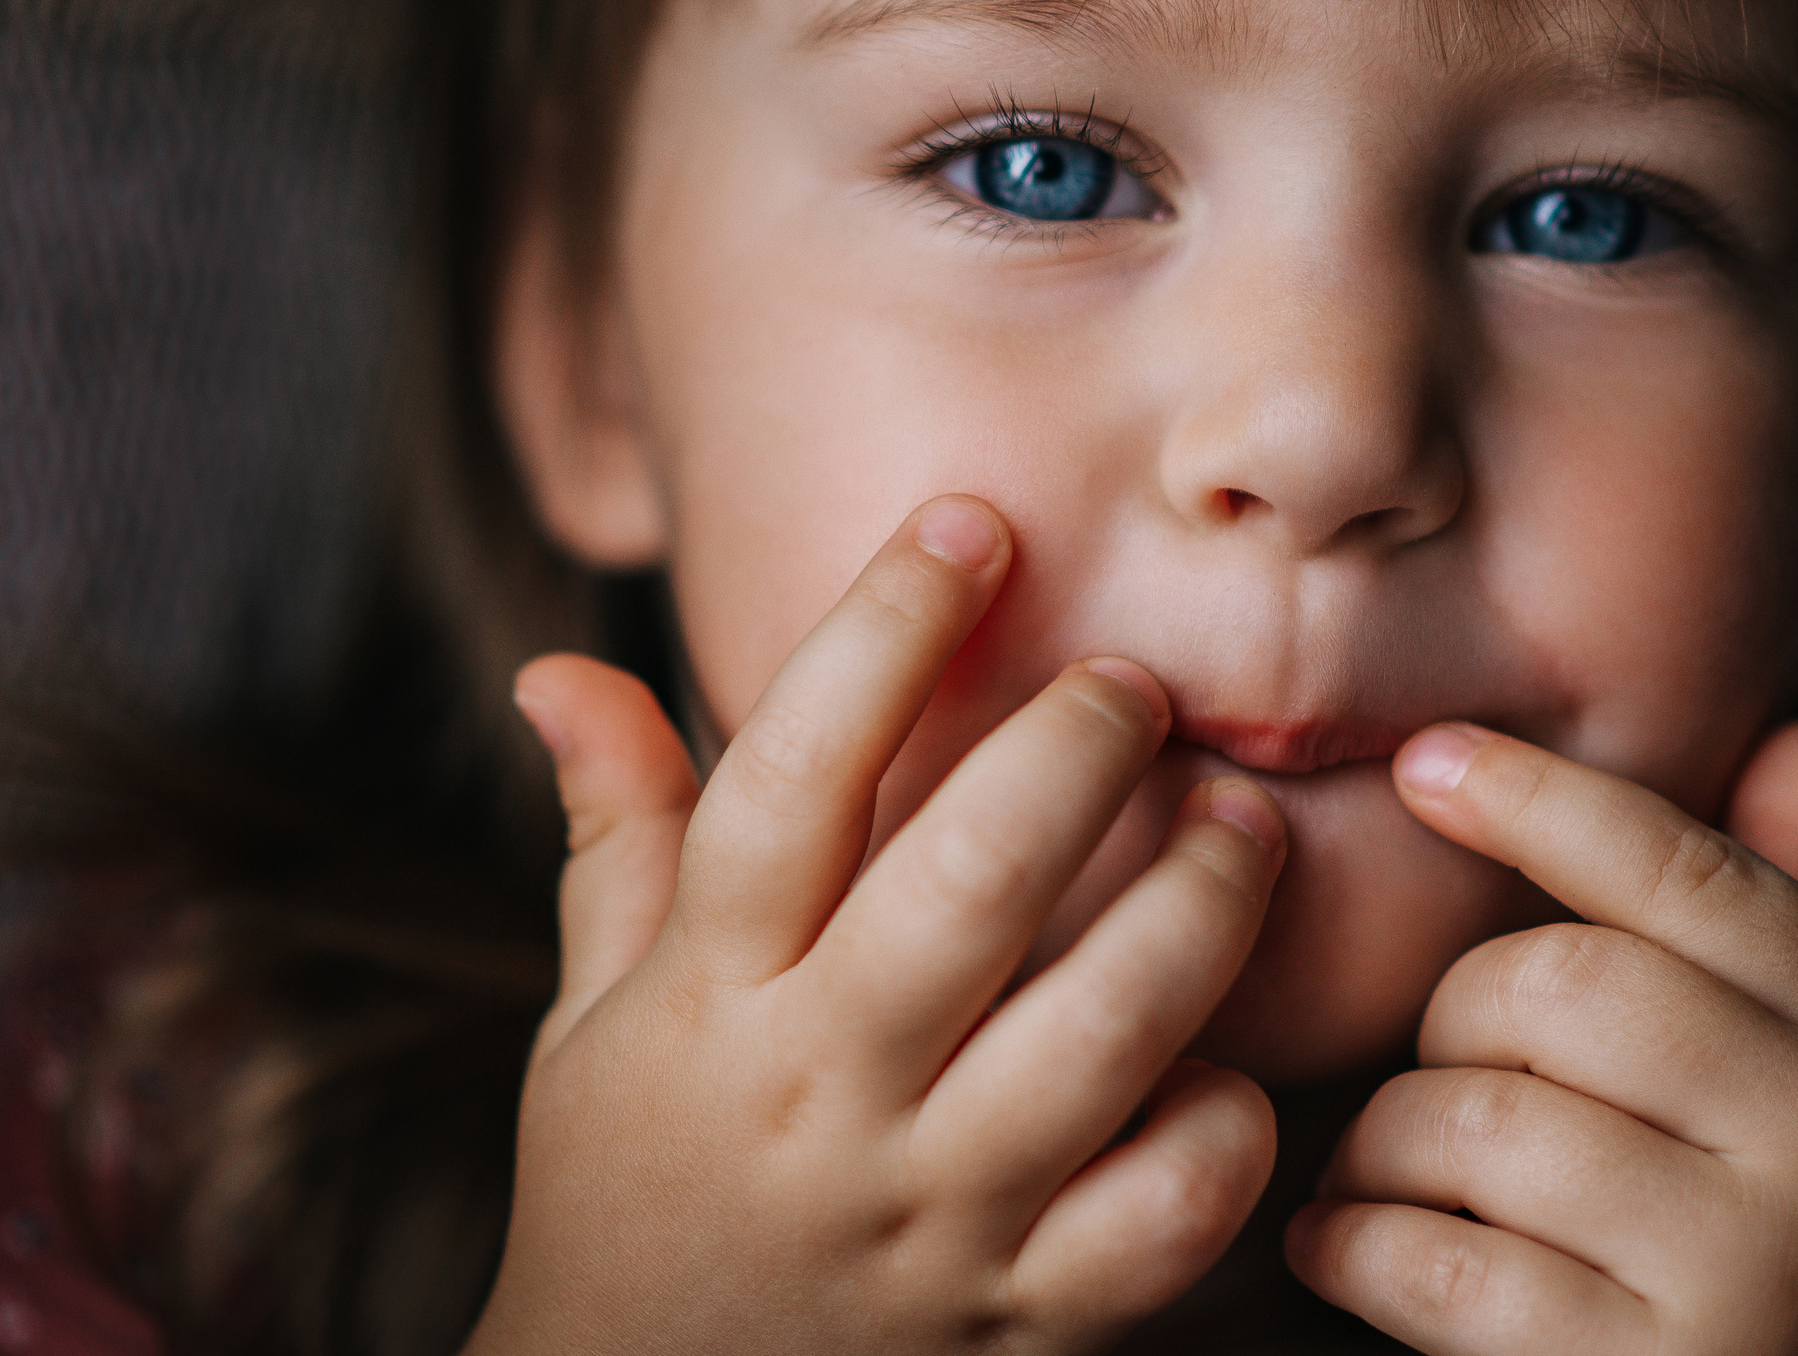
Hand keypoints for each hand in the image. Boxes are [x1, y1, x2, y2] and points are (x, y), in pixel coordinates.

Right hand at [467, 497, 1287, 1355]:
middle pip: (965, 890)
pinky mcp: (1022, 1316)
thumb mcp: (592, 1011)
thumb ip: (610, 832)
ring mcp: (929, 1218)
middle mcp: (817, 1098)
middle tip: (1131, 686)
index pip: (784, 779)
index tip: (972, 522)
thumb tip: (557, 667)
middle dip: (1073, 754)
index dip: (883, 630)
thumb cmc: (630, 1175)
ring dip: (1194, 909)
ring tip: (1240, 822)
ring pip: (1096, 1041)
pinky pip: (1161, 1217)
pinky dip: (1220, 1129)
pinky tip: (1231, 1058)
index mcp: (707, 999)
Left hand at [1286, 723, 1797, 1353]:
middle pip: (1558, 982)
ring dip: (1383, 1150)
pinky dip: (1352, 1249)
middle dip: (1448, 1025)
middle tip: (1430, 1088)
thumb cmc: (1770, 1277)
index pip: (1690, 872)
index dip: (1542, 799)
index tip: (1423, 761)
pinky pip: (1438, 1260)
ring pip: (1480, 1117)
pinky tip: (1341, 1255)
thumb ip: (1785, 938)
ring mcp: (1759, 1273)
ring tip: (1380, 1187)